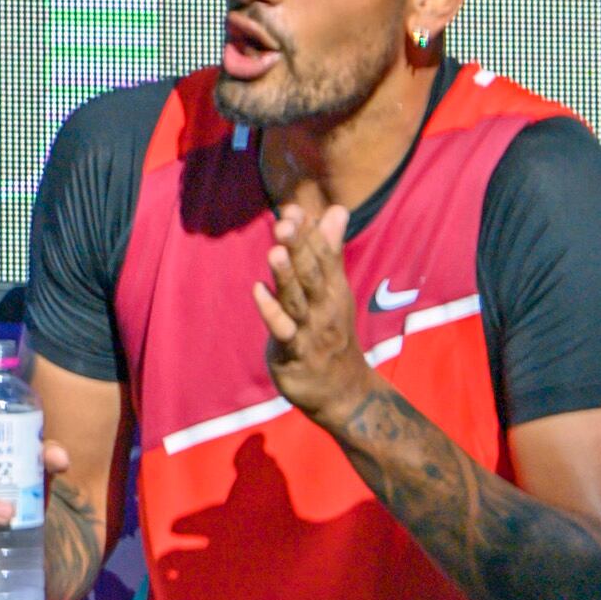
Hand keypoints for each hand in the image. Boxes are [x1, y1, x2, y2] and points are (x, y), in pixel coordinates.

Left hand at [253, 189, 374, 428]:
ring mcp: (310, 330)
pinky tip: (258, 291)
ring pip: (297, 300)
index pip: (322, 254)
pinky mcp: (294, 353)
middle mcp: (324, 306)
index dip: (308, 232)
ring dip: (286, 276)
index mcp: (333, 289)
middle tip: (284, 221)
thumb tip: (337, 210)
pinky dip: (271, 312)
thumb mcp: (334, 289)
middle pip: (311, 273)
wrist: (342, 391)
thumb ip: (331, 250)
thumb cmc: (331, 334)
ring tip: (274, 251)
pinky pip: (283, 332)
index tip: (293, 208)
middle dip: (298, 247)